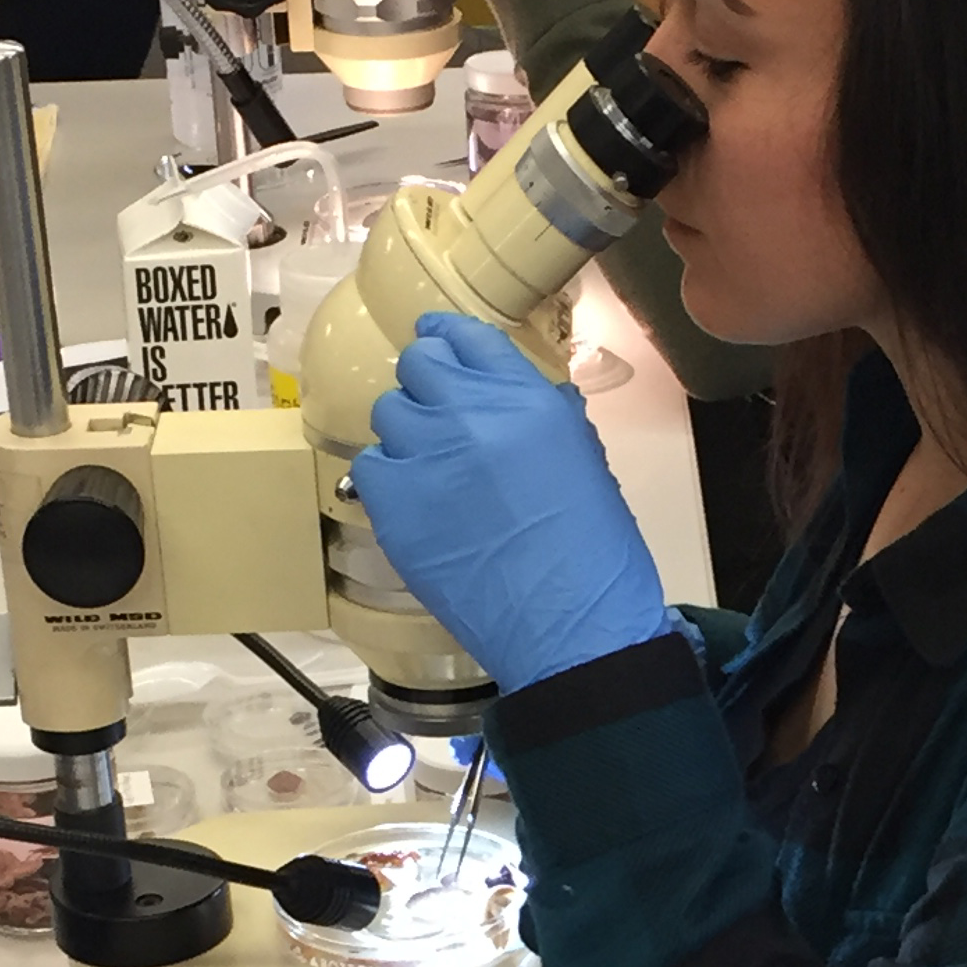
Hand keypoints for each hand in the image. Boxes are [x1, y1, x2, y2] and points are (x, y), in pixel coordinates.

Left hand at [350, 314, 675, 696]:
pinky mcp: (394, 506)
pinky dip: (388, 478)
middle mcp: (469, 416)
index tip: (439, 342)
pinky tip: (415, 502)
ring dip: (408, 432)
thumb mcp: (585, 460)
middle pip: (419, 366)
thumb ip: (543, 416)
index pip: (468, 338)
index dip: (448, 339)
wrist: (571, 627)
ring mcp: (425, 459)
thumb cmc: (596, 554)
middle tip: (440, 415)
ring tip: (431, 467)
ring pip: (389, 413)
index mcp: (526, 399)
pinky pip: (371, 467)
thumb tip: (511, 401)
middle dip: (428, 384)